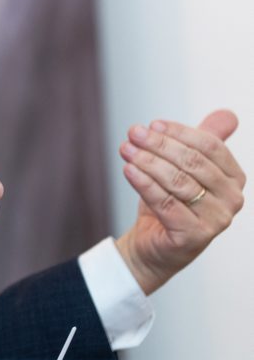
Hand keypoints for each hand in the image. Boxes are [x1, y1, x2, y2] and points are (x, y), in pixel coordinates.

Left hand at [116, 110, 245, 294]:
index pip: (210, 146)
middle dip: (159, 144)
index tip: (152, 124)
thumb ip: (204, 141)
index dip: (179, 132)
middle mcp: (232, 200)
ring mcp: (217, 220)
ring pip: (178, 182)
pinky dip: (144, 184)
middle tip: (133, 133)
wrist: (152, 244)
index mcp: (234, 178)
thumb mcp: (186, 168)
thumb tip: (228, 114)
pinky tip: (128, 170)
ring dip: (147, 161)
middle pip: (192, 162)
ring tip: (125, 149)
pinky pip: (166, 203)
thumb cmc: (170, 201)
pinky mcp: (194, 236)